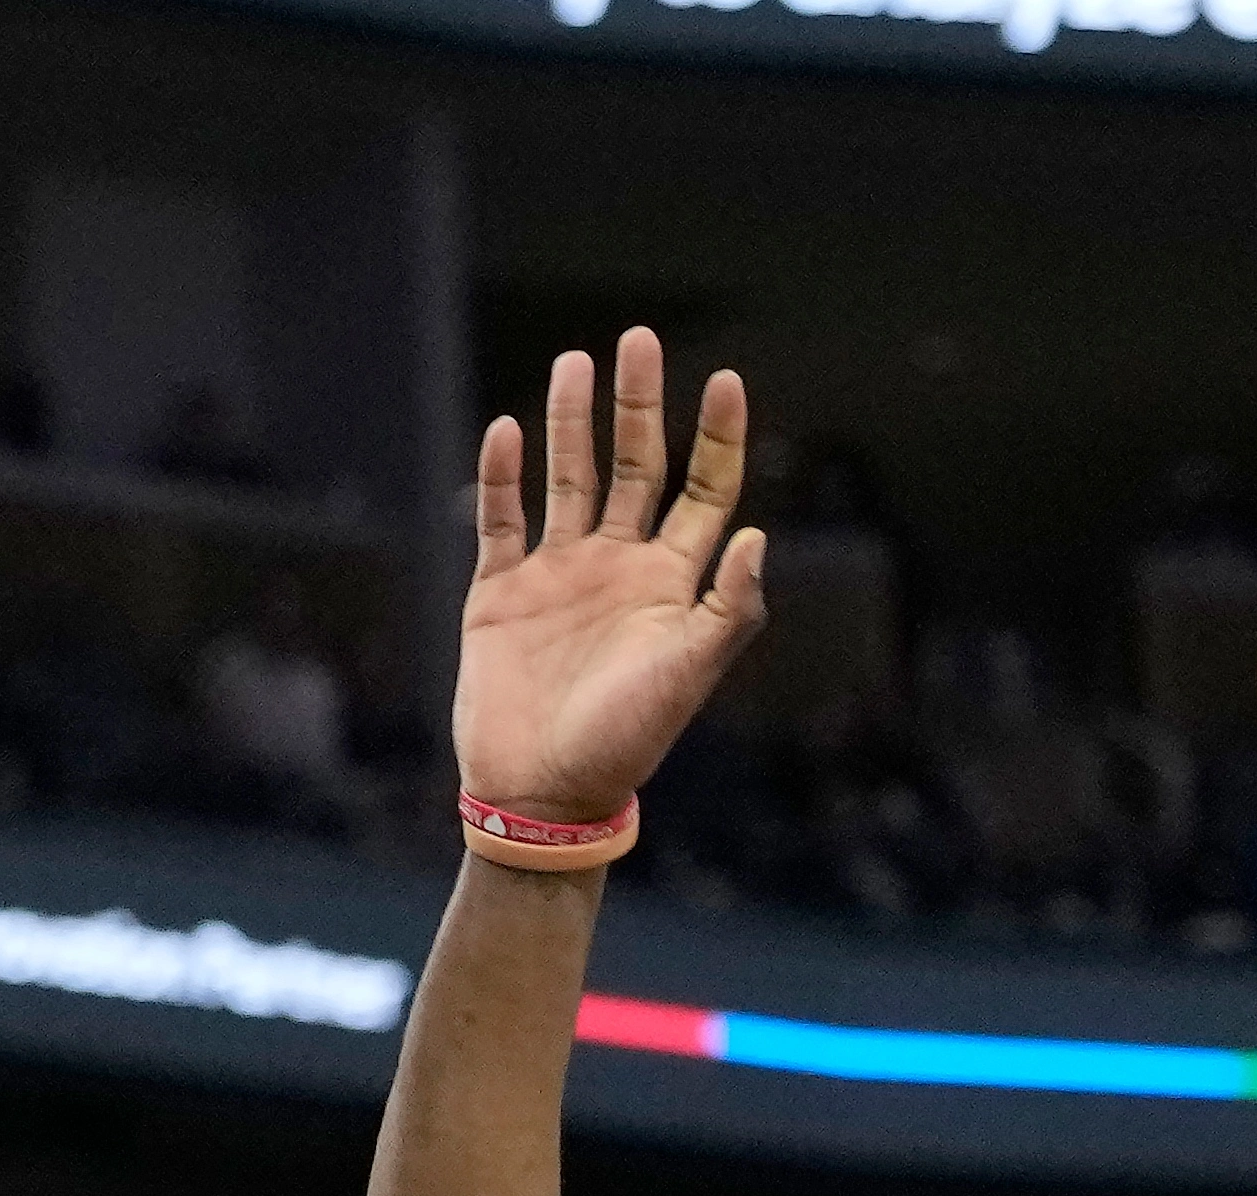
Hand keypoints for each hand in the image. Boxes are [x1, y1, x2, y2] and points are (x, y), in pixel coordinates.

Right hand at [452, 328, 766, 827]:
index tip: (724, 381)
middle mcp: (617, 566)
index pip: (702, 490)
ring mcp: (558, 575)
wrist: (542, 793)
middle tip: (637, 341)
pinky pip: (501, 522)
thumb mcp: (688, 674)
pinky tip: (508, 431)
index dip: (716, 436)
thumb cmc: (625, 740)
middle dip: (638, 404)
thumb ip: (727, 608)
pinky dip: (502, 476)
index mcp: (670, 582)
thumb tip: (755, 535)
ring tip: (575, 363)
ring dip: (571, 423)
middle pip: (634, 466)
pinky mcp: (501, 594)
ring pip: (567, 480)